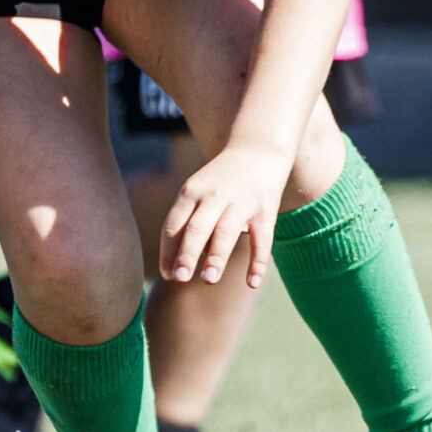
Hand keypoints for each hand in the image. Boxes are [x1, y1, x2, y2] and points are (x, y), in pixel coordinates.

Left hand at [162, 143, 289, 288]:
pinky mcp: (265, 210)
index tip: (166, 274)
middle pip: (197, 228)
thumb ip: (186, 223)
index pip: (174, 225)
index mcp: (190, 192)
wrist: (258, 148)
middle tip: (180, 278)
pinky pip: (261, 240)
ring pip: (226, 232)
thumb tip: (172, 266)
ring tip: (208, 280)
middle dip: (187, 254)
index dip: (168, 250)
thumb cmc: (220, 180)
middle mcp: (213, 196)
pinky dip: (257, 262)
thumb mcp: (197, 191)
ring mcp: (240, 203)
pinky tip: (252, 283)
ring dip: (217, 257)